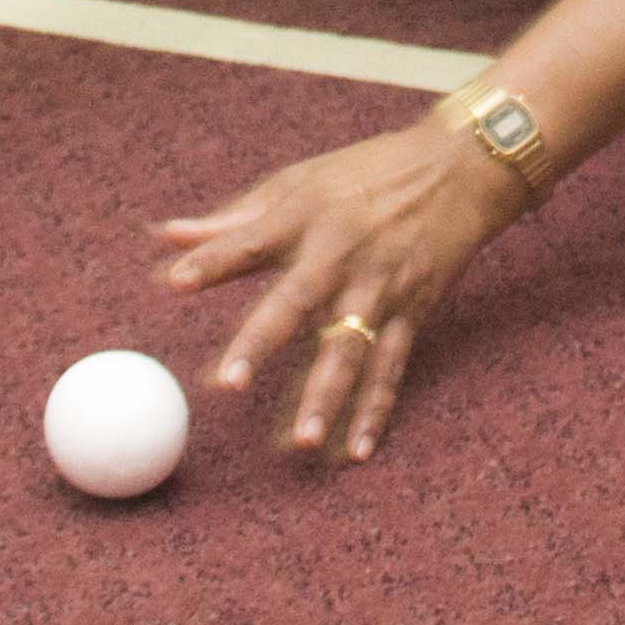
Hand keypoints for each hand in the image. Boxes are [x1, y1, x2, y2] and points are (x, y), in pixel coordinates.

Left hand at [152, 118, 526, 465]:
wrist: (458, 172)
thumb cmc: (367, 174)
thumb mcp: (300, 183)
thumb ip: (234, 220)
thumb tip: (165, 238)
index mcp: (306, 216)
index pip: (251, 240)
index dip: (213, 261)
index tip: (173, 282)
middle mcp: (342, 254)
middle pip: (297, 302)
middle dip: (263, 341)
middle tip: (229, 383)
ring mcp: (381, 288)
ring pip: (350, 349)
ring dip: (326, 396)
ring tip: (302, 442)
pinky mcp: (413, 313)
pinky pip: (391, 368)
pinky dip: (376, 411)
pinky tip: (356, 451)